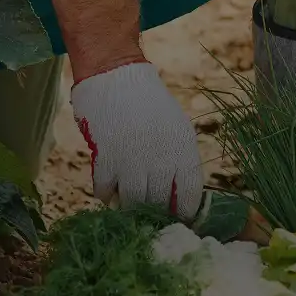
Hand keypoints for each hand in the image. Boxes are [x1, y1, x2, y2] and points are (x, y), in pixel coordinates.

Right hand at [71, 61, 203, 220]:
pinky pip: (105, 193)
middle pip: (159, 205)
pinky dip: (106, 193)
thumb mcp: (176, 128)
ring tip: (127, 198)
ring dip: (128, 205)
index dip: (183, 213)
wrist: (116, 77)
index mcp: (184, 150)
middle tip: (147, 211)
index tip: (176, 218)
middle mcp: (161, 159)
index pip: (190, 197)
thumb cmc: (148, 105)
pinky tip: (110, 183)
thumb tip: (178, 199)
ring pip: (132, 203)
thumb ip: (179, 162)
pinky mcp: (106, 160)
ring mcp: (133, 162)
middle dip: (153, 212)